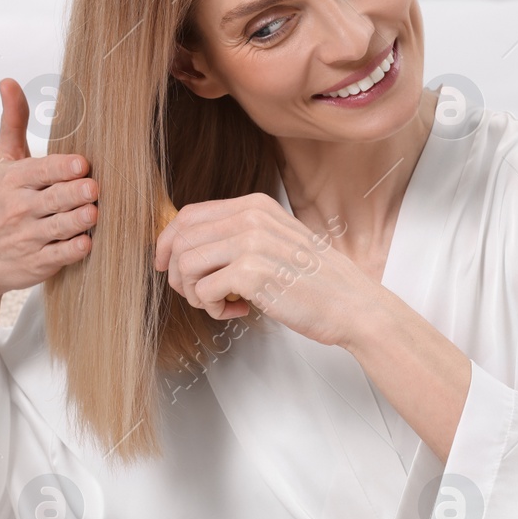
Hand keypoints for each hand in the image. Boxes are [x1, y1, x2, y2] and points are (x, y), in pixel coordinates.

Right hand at [0, 78, 99, 301]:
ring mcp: (27, 238)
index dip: (61, 168)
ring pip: (58, 228)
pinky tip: (87, 242)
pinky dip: (72, 250)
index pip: (40, 170)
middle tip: (94, 188)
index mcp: (13, 180)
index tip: (81, 163)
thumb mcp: (0, 163)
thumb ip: (12, 123)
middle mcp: (19, 208)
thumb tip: (8, 80)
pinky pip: (57, 256)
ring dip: (77, 221)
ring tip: (93, 212)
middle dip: (74, 193)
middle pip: (53, 198)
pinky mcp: (36, 264)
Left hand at [153, 193, 376, 346]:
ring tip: (220, 305)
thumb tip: (188, 247)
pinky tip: (237, 312)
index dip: (168, 242)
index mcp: (255, 205)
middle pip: (181, 239)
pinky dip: (212, 309)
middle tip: (198, 295)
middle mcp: (251, 217)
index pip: (190, 215)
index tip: (165, 265)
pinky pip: (204, 291)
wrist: (352, 305)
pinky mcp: (252, 274)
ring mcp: (251, 243)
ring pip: (187, 265)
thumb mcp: (277, 241)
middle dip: (179, 273)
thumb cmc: (315, 281)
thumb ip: (239, 235)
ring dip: (194, 293)